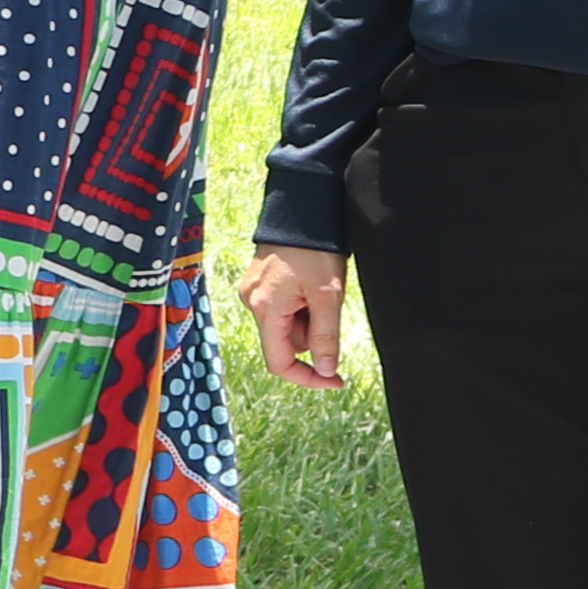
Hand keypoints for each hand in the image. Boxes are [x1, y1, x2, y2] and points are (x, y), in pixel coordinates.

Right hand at [239, 245, 347, 390]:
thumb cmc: (315, 249)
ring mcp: (253, 291)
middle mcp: (252, 302)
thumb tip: (325, 371)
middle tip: (329, 307)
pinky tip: (308, 284)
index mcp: (265, 309)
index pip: (279, 362)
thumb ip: (325, 337)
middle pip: (285, 342)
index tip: (335, 379)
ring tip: (319, 289)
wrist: (302, 209)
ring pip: (285, 325)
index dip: (307, 377)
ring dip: (307, 318)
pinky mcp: (259, 282)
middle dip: (312, 335)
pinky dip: (299, 305)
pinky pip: (281, 308)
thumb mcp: (328, 295)